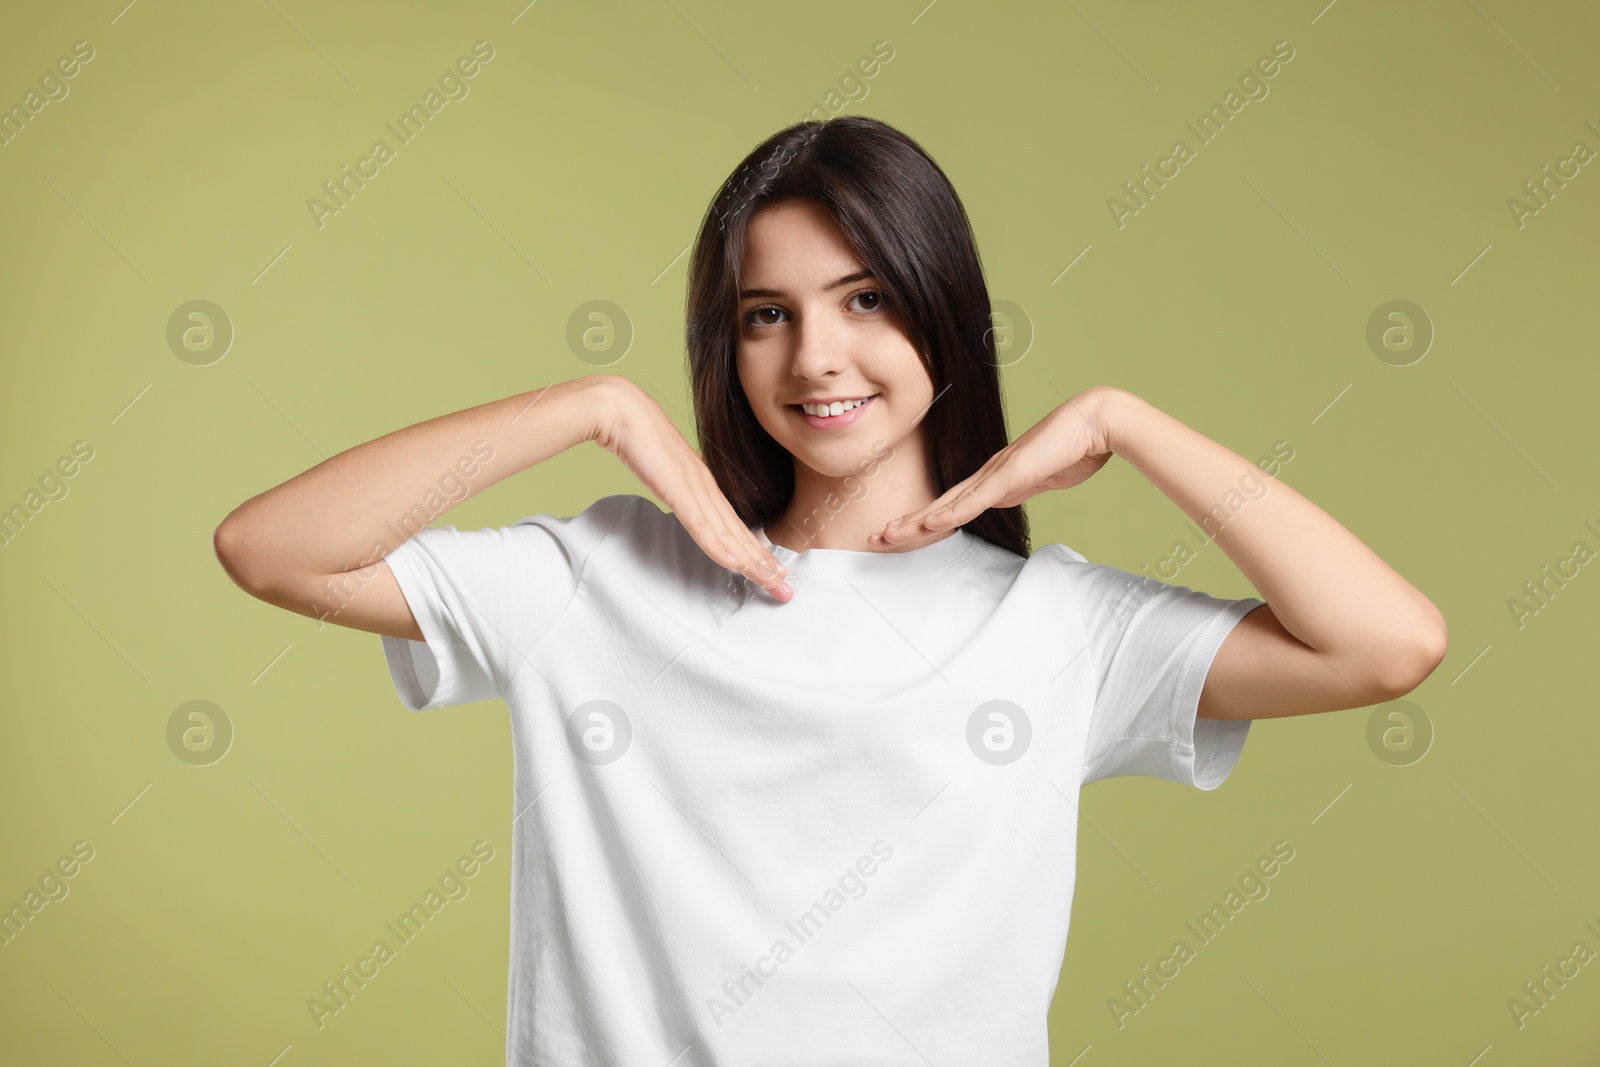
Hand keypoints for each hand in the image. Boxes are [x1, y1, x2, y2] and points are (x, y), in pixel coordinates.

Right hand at [592, 377, 791, 600]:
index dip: (754, 551)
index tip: (771, 572)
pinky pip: (701, 524)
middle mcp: (705, 486)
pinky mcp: (677, 488)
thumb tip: (679, 501)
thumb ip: (673, 486)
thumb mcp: (660, 469)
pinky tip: (736, 564)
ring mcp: (694, 487)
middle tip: (785, 589)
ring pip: (728, 533)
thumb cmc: (635, 435)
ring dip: (752, 562)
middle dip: (764, 564)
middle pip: (740, 533)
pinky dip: (720, 546)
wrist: (620, 410)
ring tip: (773, 583)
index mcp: (702, 483)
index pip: (734, 525)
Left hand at [871, 387, 1120, 549]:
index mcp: (995, 478)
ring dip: (915, 522)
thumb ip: (1022, 488)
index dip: (923, 521)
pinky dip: (949, 513)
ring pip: (948, 504)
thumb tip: (1006, 498)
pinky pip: (974, 500)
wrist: (1095, 422)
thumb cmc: (1074, 446)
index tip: (900, 534)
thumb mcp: (1041, 478)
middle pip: (939, 505)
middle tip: (874, 539)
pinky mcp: (1010, 475)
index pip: (951, 505)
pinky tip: (928, 524)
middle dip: (906, 524)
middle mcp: (988, 475)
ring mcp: (997, 474)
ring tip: (887, 536)